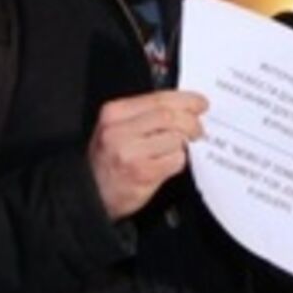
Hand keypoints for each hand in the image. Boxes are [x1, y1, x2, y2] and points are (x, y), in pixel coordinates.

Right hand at [89, 90, 207, 220]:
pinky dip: (178, 161)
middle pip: (170, 117)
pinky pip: (176, 160)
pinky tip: (168, 164)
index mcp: (114, 113)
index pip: (159, 98)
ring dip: (183, 145)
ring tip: (176, 150)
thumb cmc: (108, 160)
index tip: (200, 103)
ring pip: (175, 139)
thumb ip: (145, 114)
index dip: (186, 100)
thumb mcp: (117, 128)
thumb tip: (185, 106)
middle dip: (192, 122)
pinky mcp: (143, 173)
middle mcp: (119, 131)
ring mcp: (130, 153)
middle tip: (198, 130)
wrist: (92, 193)